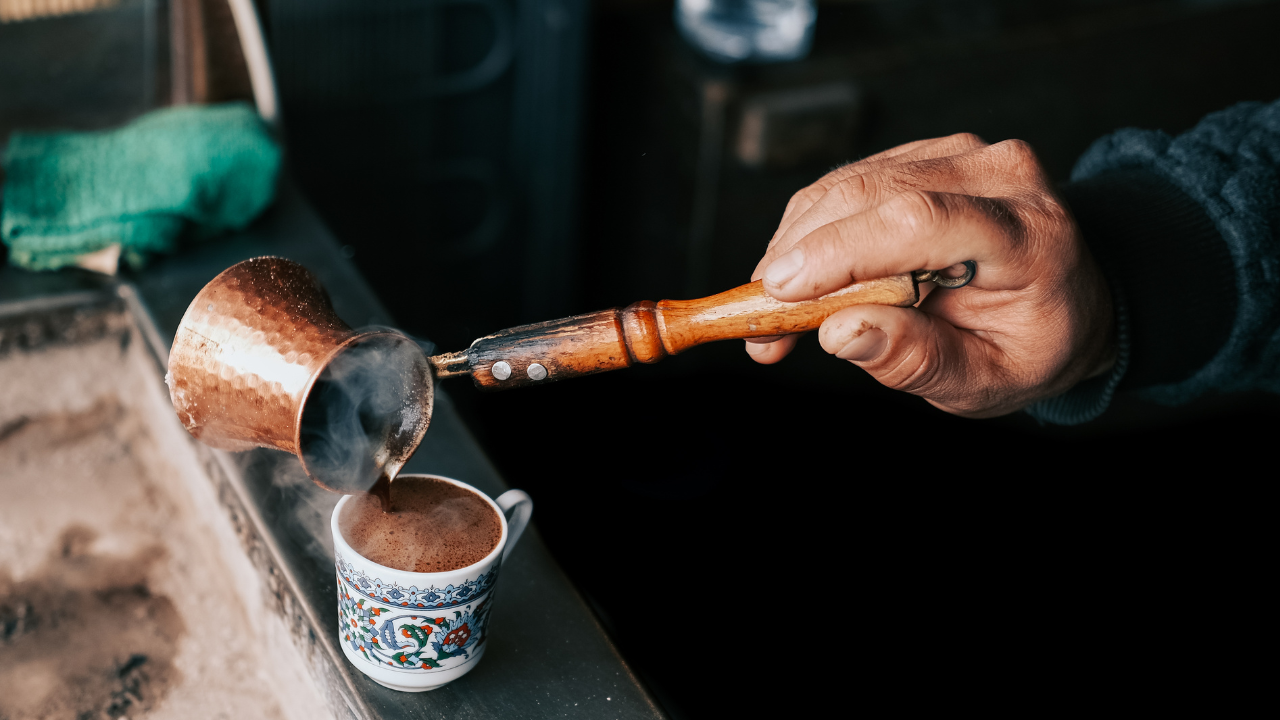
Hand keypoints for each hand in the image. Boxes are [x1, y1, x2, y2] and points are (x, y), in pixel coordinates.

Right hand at [744, 134, 1115, 417]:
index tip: (778, 293)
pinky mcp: (927, 153)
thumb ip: (917, 360)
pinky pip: (847, 183)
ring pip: (848, 185)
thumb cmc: (1028, 345)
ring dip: (794, 247)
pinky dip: (809, 231)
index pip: (921, 221)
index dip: (839, 251)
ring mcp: (962, 155)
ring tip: (774, 312)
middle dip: (799, 257)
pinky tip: (799, 278)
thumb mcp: (984, 382)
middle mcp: (999, 176)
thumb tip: (839, 333)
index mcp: (1029, 236)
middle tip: (759, 322)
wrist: (1068, 298)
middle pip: (872, 194)